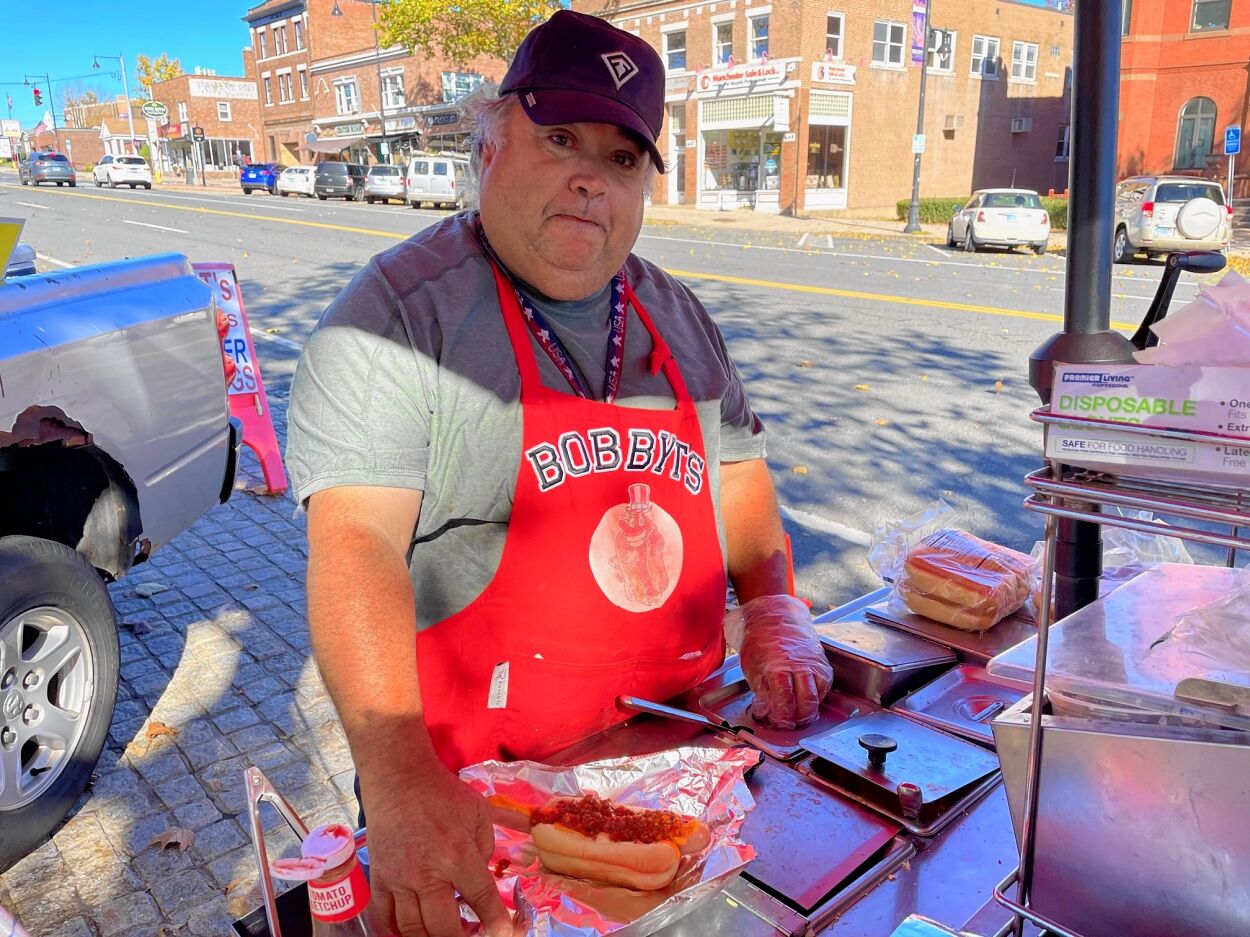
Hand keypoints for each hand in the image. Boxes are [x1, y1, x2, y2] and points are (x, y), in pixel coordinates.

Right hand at [361, 760, 516, 936]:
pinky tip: (413, 932)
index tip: (504, 933)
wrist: (398, 778)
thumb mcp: (479, 811)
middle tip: (471, 934)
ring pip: (413, 929)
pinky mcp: (379, 879)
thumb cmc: (442, 793)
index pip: (481, 898)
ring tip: (445, 933)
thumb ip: (486, 846)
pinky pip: (385, 918)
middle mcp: (426, 873)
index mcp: (457, 854)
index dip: (496, 922)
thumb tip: (484, 873)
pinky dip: (398, 932)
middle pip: (444, 926)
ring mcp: (399, 880)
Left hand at [737, 595, 833, 729]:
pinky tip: (810, 699)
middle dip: (800, 716)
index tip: (779, 722)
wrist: (775, 615)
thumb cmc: (760, 639)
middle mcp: (799, 664)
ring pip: (818, 692)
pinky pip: (824, 682)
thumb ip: (762, 690)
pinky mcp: (821, 659)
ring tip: (802, 716)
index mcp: (778, 666)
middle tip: (793, 724)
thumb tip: (767, 710)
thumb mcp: (752, 666)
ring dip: (811, 708)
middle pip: (806, 699)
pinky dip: (819, 694)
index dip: (783, 715)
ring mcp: (812, 661)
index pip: (784, 699)